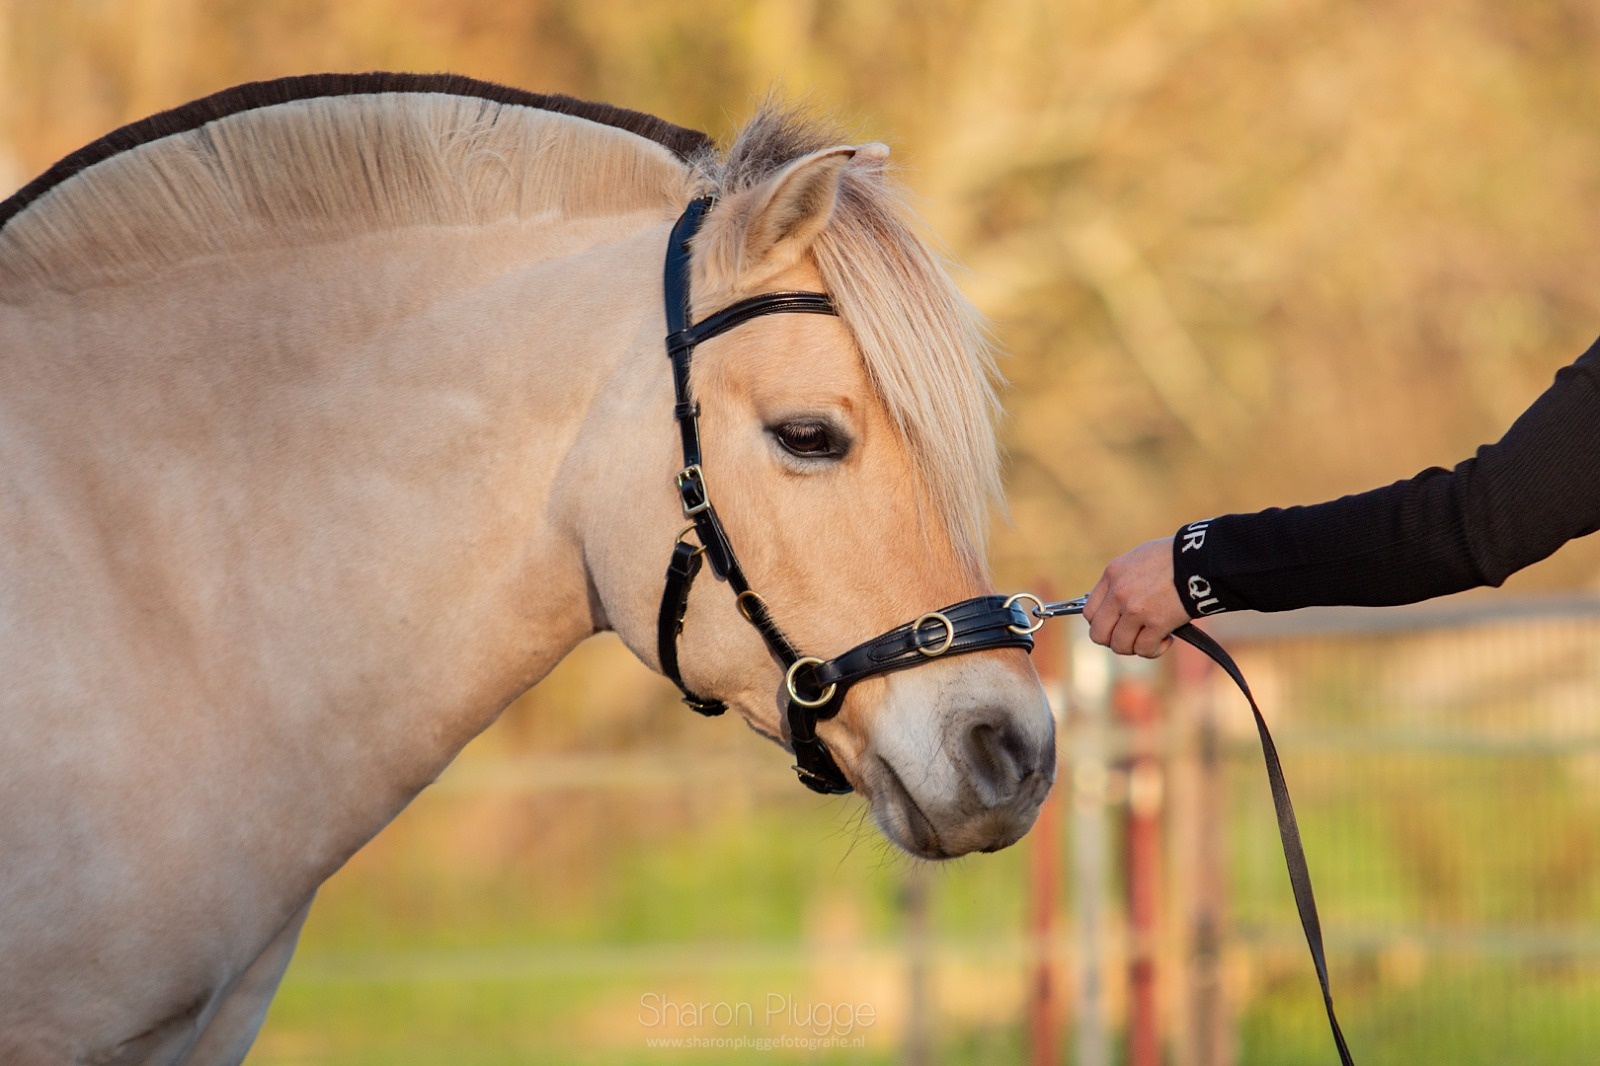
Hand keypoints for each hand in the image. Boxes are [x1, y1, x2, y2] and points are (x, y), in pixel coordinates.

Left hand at [1083, 536, 1189, 657]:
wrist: (1200, 559)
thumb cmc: (1174, 557)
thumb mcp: (1138, 560)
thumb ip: (1122, 581)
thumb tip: (1114, 604)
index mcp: (1112, 575)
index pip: (1089, 612)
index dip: (1102, 624)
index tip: (1116, 625)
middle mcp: (1119, 593)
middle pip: (1099, 634)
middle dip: (1114, 640)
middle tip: (1132, 636)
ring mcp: (1135, 610)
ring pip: (1120, 646)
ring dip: (1135, 647)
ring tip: (1150, 637)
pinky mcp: (1156, 623)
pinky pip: (1144, 649)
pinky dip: (1154, 649)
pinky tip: (1166, 639)